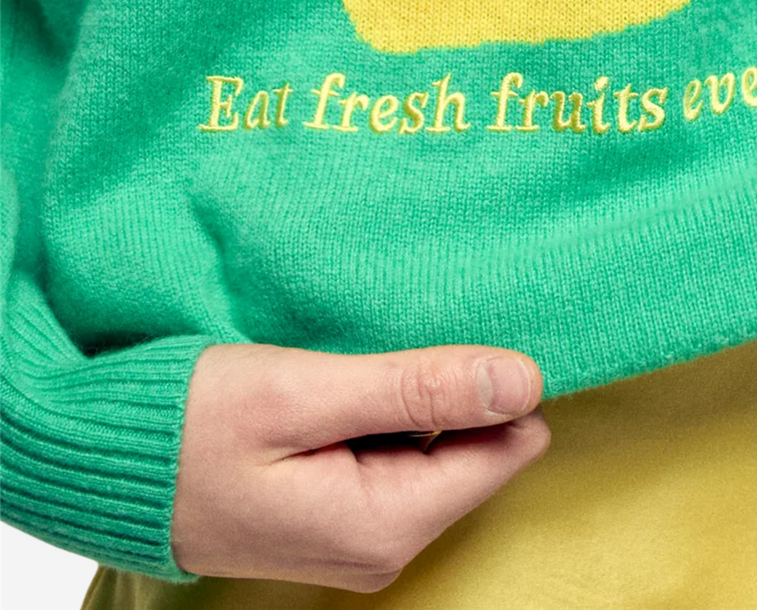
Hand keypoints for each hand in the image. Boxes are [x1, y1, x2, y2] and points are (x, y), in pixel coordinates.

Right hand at [171, 341, 549, 590]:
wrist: (107, 465)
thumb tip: (525, 381)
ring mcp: (358, 539)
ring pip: (436, 452)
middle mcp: (383, 548)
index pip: (507, 449)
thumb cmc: (193, 424)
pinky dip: (383, 415)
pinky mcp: (335, 519)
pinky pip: (396, 460)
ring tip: (358, 358)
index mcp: (387, 524)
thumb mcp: (305, 391)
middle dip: (451, 390)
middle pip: (475, 451)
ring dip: (413, 399)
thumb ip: (417, 388)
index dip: (496, 383)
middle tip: (390, 340)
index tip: (460, 330)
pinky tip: (343, 385)